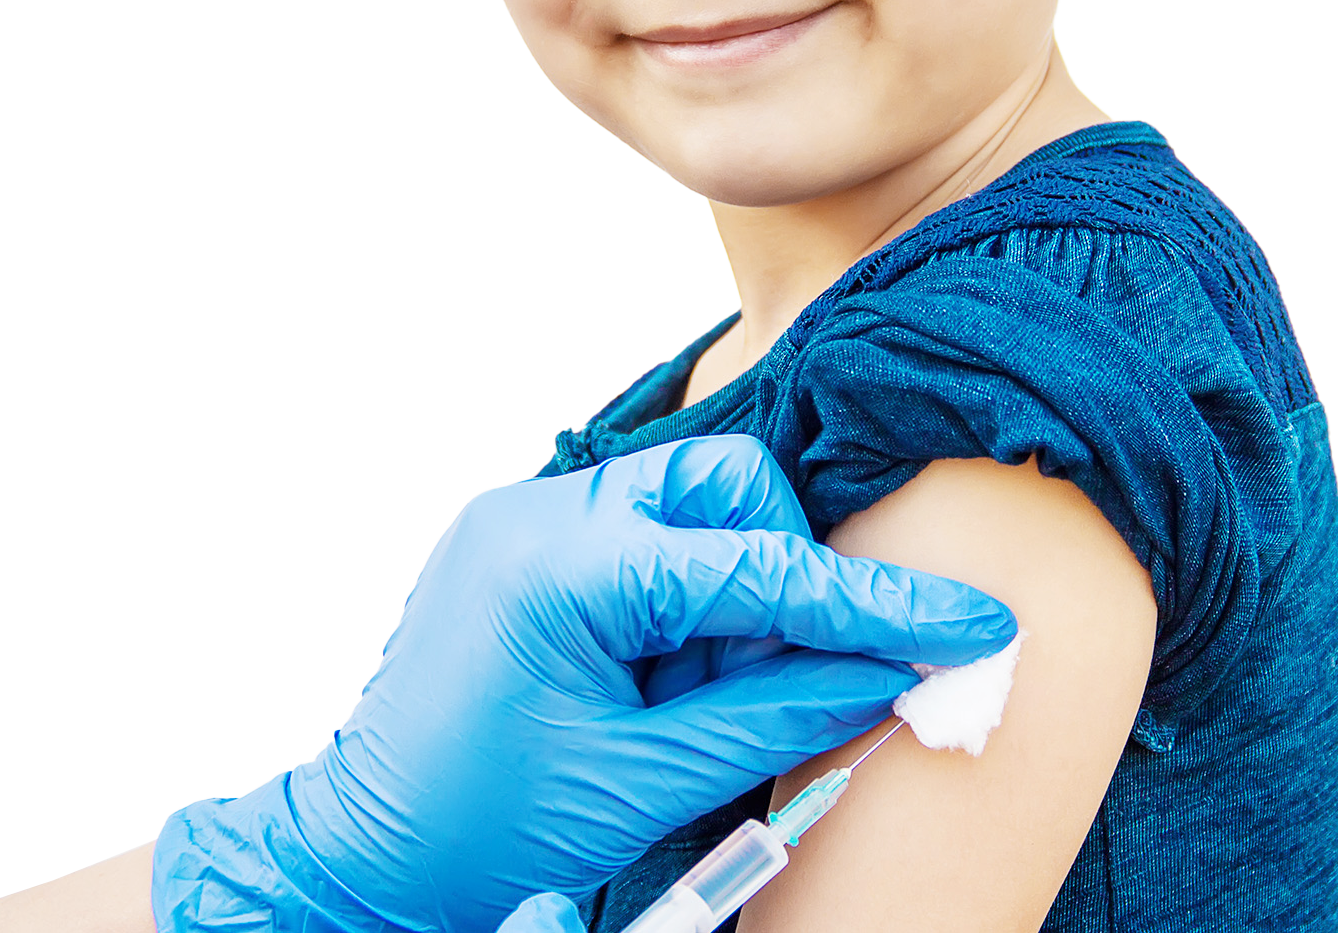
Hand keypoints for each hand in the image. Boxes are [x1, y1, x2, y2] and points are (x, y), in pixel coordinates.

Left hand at [152, 435, 1014, 932]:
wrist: (362, 849)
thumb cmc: (488, 830)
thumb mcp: (649, 779)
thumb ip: (780, 711)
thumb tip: (895, 671)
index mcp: (563, 568)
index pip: (759, 566)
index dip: (876, 600)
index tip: (975, 623)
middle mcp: (540, 513)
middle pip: (727, 489)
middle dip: (779, 576)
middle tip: (773, 677)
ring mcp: (525, 516)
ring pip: (690, 505)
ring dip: (729, 595)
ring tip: (688, 696)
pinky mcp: (523, 539)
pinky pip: (642, 534)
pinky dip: (680, 598)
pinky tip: (658, 677)